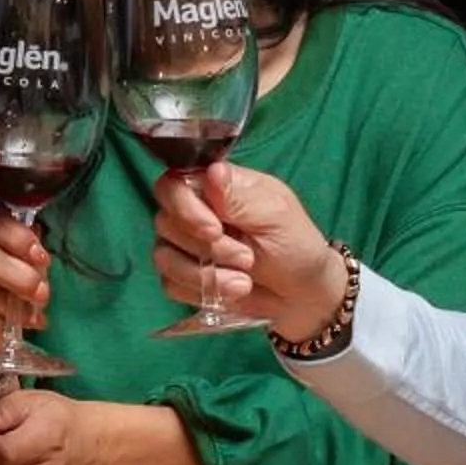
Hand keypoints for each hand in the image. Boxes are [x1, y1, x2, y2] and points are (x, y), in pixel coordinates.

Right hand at [0, 209, 50, 372]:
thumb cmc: (6, 294)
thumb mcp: (25, 272)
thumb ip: (31, 260)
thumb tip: (38, 256)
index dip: (19, 238)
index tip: (41, 258)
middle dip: (18, 275)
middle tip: (41, 293)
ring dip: (10, 305)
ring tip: (29, 316)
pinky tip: (4, 327)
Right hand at [149, 161, 348, 340]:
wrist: (302, 294)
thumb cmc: (295, 244)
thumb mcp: (276, 215)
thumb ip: (240, 196)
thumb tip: (212, 170)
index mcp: (214, 187)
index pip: (172, 184)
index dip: (184, 208)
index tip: (214, 230)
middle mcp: (193, 212)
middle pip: (164, 221)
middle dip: (206, 247)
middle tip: (246, 258)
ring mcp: (185, 246)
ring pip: (163, 256)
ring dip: (204, 274)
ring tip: (244, 280)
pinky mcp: (184, 279)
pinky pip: (170, 284)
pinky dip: (200, 291)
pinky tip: (231, 292)